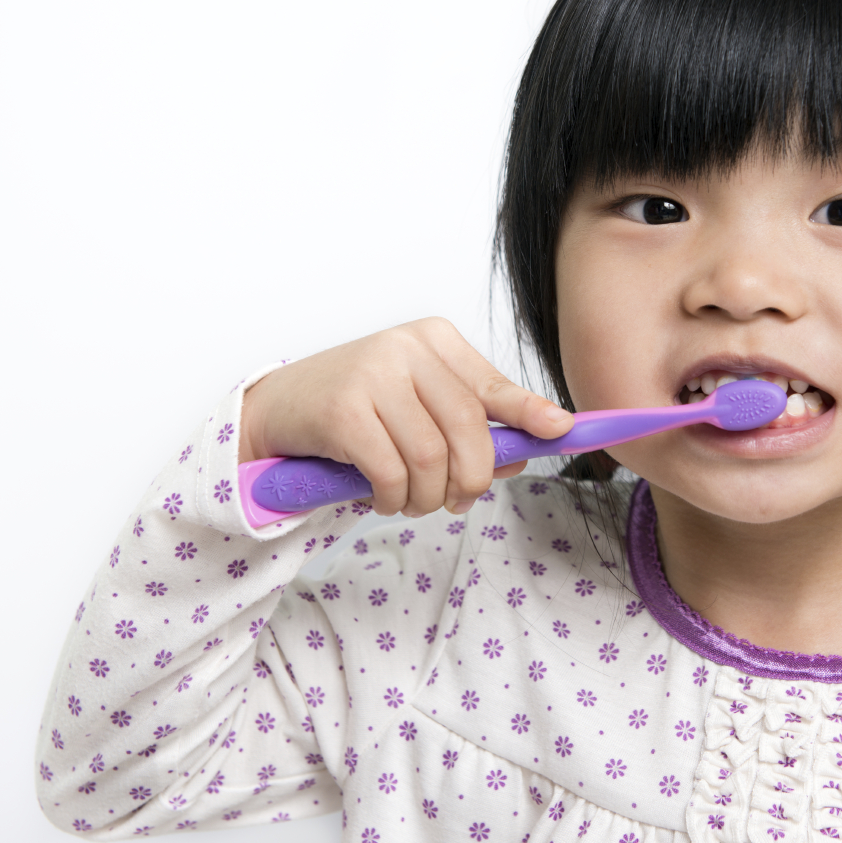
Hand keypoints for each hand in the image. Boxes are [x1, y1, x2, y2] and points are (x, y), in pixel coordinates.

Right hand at [238, 318, 573, 516]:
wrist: (280, 408)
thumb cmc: (359, 408)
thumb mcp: (418, 405)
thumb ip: (469, 426)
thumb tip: (524, 453)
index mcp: (434, 340)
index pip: (492, 385)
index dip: (528, 412)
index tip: (561, 430)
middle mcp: (407, 348)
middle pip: (468, 427)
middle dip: (471, 479)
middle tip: (458, 503)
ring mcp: (373, 375)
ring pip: (431, 457)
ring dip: (427, 497)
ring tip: (412, 503)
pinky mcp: (343, 409)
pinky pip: (391, 472)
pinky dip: (393, 499)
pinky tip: (383, 499)